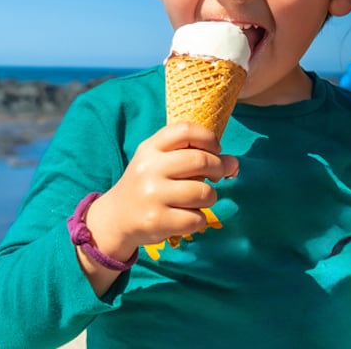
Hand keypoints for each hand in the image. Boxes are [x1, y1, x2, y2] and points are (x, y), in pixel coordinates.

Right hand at [86, 123, 238, 257]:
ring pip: (203, 193)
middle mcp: (149, 169)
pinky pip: (196, 219)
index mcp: (150, 148)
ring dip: (210, 197)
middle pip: (201, 161)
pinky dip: (199, 219)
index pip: (185, 130)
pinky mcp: (156, 221)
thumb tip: (234, 163)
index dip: (209, 138)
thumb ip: (195, 155)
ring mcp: (152, 195)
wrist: (116, 218)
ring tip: (198, 200)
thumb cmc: (149, 185)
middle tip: (217, 176)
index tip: (216, 150)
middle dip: (218, 169)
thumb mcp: (161, 162)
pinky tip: (187, 217)